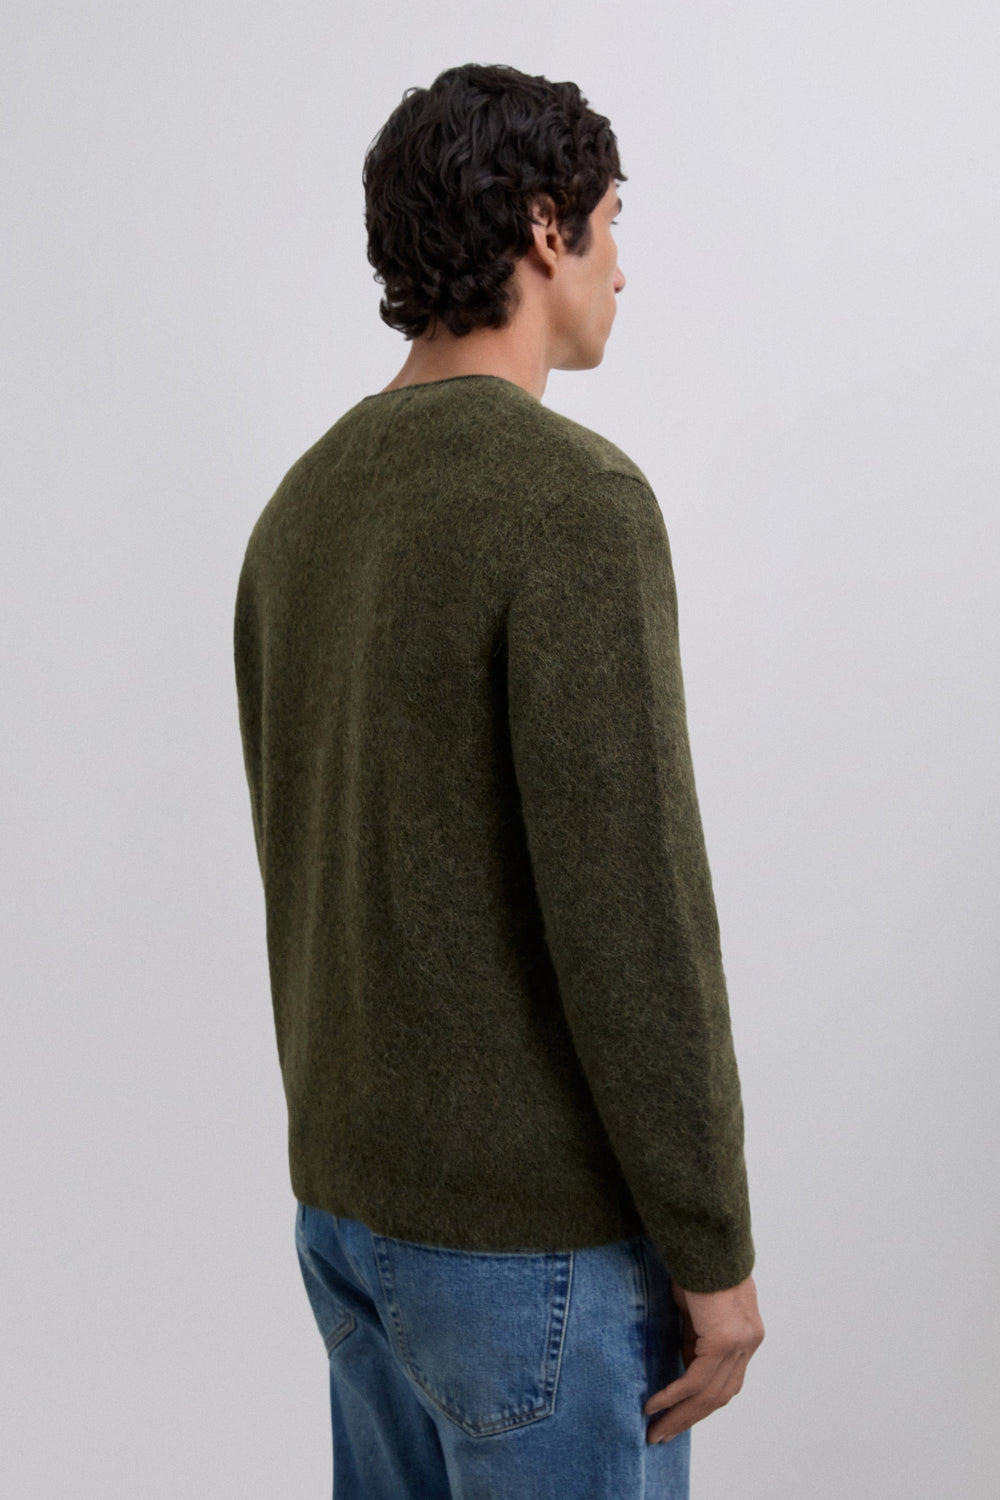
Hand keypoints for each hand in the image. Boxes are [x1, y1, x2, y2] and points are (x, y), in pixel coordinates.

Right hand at [644, 1272, 763, 1444]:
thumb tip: (684, 1364)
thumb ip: (695, 1337)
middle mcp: (748, 1342)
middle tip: (662, 1436)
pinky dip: (673, 1395)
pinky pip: (696, 1379)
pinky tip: (654, 1406)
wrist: (706, 1238)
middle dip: (689, 1419)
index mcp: (746, 1335)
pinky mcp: (724, 1339)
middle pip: (719, 1395)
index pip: (725, 1381)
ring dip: (680, 1416)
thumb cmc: (697, 1264)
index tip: (677, 1418)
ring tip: (655, 1430)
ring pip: (709, 1394)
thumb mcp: (695, 1308)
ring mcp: (740, 1342)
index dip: (701, 1404)